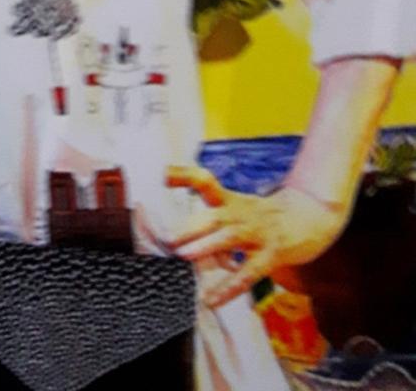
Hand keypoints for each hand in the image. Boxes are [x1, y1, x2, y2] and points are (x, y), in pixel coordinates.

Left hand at [165, 165, 348, 308]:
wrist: (310, 217)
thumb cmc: (264, 217)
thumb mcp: (238, 207)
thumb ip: (211, 220)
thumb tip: (180, 238)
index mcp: (231, 201)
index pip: (206, 181)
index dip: (185, 176)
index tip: (164, 175)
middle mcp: (242, 213)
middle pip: (215, 214)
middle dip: (191, 225)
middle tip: (168, 237)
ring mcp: (258, 233)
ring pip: (230, 238)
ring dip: (206, 246)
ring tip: (184, 255)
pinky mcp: (272, 254)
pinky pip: (248, 273)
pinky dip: (229, 288)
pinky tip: (211, 299)